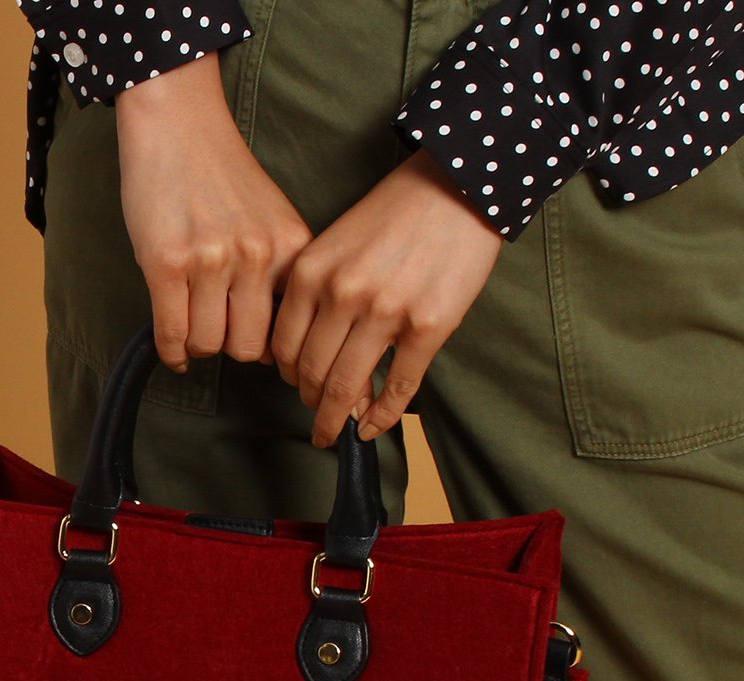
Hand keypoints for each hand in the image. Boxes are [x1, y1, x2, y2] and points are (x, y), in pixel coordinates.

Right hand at [116, 55, 312, 371]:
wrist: (177, 122)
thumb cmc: (220, 174)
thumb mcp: (270, 221)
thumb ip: (276, 274)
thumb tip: (269, 349)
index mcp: (289, 248)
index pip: (285, 329)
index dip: (266, 345)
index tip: (251, 344)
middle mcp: (256, 256)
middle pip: (246, 347)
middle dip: (230, 348)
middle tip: (217, 333)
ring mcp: (211, 260)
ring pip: (208, 343)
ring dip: (197, 344)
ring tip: (191, 326)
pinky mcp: (167, 263)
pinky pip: (172, 333)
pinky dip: (171, 351)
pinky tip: (173, 350)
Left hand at [269, 147, 505, 446]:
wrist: (458, 187)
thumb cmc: (395, 215)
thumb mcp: (336, 243)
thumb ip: (317, 295)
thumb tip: (310, 358)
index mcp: (312, 273)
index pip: (285, 347)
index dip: (290, 378)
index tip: (298, 389)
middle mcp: (342, 295)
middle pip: (313, 374)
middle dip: (312, 404)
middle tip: (319, 419)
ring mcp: (385, 313)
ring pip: (347, 388)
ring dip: (338, 419)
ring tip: (339, 431)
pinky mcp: (428, 327)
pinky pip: (398, 388)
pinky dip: (382, 417)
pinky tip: (373, 429)